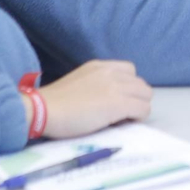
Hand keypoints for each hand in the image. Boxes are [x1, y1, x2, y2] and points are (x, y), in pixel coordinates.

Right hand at [36, 60, 152, 138]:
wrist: (44, 110)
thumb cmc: (55, 103)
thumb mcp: (79, 83)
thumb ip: (96, 85)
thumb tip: (108, 101)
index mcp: (99, 66)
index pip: (130, 71)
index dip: (128, 88)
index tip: (117, 101)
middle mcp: (111, 72)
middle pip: (141, 84)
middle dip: (135, 99)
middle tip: (122, 113)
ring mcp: (116, 87)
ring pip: (146, 95)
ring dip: (138, 108)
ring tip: (123, 119)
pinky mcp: (118, 103)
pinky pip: (143, 109)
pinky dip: (137, 117)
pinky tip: (123, 123)